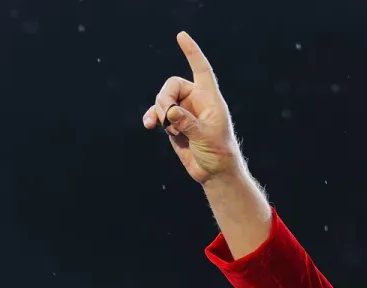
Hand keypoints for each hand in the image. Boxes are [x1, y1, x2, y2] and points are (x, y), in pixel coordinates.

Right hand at [142, 31, 244, 183]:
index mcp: (209, 98)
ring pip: (162, 100)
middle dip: (165, 98)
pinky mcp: (173, 124)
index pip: (201, 69)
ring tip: (166, 128)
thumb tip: (170, 112)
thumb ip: (188, 123)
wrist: (214, 172)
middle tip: (166, 115)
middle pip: (172, 86)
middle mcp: (195, 101)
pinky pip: (157, 114)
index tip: (181, 36)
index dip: (192, 52)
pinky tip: (148, 125)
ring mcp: (183, 112)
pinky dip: (152, 117)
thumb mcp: (206, 137)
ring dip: (159, 112)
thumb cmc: (219, 153)